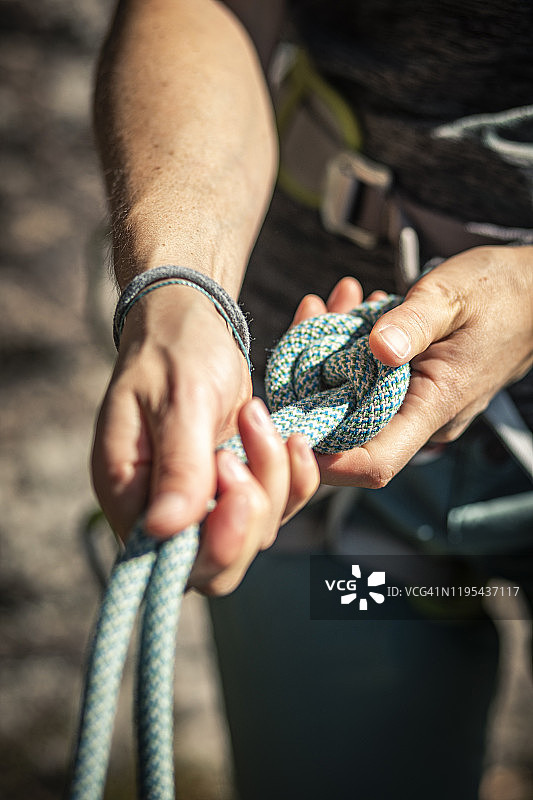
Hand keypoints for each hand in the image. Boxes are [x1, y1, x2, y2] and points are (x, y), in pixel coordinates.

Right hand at [92, 283, 318, 593]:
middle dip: (252, 511)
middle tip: (253, 445)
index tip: (238, 482)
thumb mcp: (178, 400)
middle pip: (219, 564)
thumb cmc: (172, 351)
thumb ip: (178, 465)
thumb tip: (163, 530)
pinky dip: (293, 476)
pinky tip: (290, 438)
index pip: (170, 559)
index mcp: (128, 492)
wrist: (189, 324)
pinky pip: (276, 505)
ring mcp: (202, 500)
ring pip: (256, 532)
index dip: (215, 541)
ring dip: (274, 479)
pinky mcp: (234, 486)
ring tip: (256, 416)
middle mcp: (162, 508)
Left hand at [292, 247, 532, 487]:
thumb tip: (378, 348)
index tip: (286, 425)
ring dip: (329, 353)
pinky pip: (366, 378)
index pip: (374, 462)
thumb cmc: (500, 292)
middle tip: (311, 315)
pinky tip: (351, 307)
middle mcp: (420, 417)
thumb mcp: (454, 295)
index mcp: (433, 406)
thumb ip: (414, 321)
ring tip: (334, 301)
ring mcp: (413, 404)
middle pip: (347, 426)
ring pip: (352, 397)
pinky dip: (349, 347)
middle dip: (314, 380)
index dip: (325, 459)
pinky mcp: (408, 387)